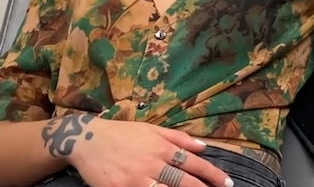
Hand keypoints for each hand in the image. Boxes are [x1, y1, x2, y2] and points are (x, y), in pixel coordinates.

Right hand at [42, 114, 232, 186]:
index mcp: (162, 148)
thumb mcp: (153, 130)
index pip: (193, 163)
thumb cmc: (123, 134)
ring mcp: (136, 179)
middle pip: (183, 180)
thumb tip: (204, 146)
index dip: (211, 174)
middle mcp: (152, 163)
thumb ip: (179, 138)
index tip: (226, 182)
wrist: (87, 140)